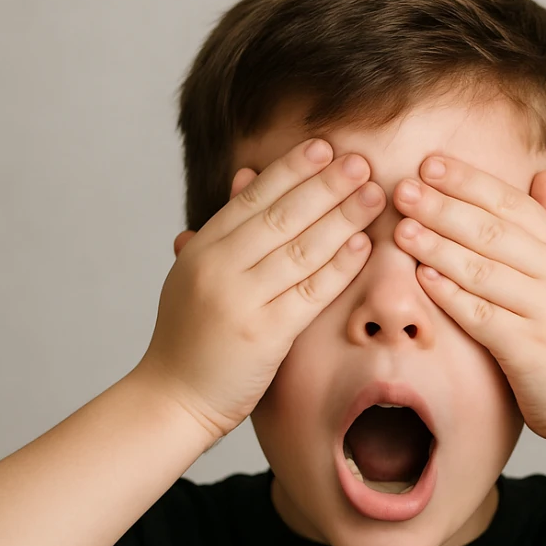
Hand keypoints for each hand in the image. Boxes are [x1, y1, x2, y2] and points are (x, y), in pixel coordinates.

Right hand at [135, 139, 382, 440]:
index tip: (325, 146)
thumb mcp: (195, 273)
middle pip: (281, 215)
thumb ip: (225, 227)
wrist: (172, 399)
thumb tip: (247, 174)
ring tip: (373, 194)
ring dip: (342, 217)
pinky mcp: (264, 334)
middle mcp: (218, 268)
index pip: (252, 198)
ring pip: (301, 248)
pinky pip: (310, 292)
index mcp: (201, 249)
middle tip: (361, 160)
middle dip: (325, 184)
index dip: (291, 169)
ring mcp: (241, 300)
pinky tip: (363, 244)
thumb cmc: (190, 338)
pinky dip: (339, 265)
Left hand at [391, 156, 545, 447]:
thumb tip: (543, 176)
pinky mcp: (530, 348)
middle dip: (444, 206)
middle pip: (493, 229)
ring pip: (482, 268)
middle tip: (403, 188)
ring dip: (438, 245)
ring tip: (402, 228)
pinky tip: (422, 277)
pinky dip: (450, 294)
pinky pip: (481, 315)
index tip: (431, 164)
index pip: (514, 203)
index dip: (470, 181)